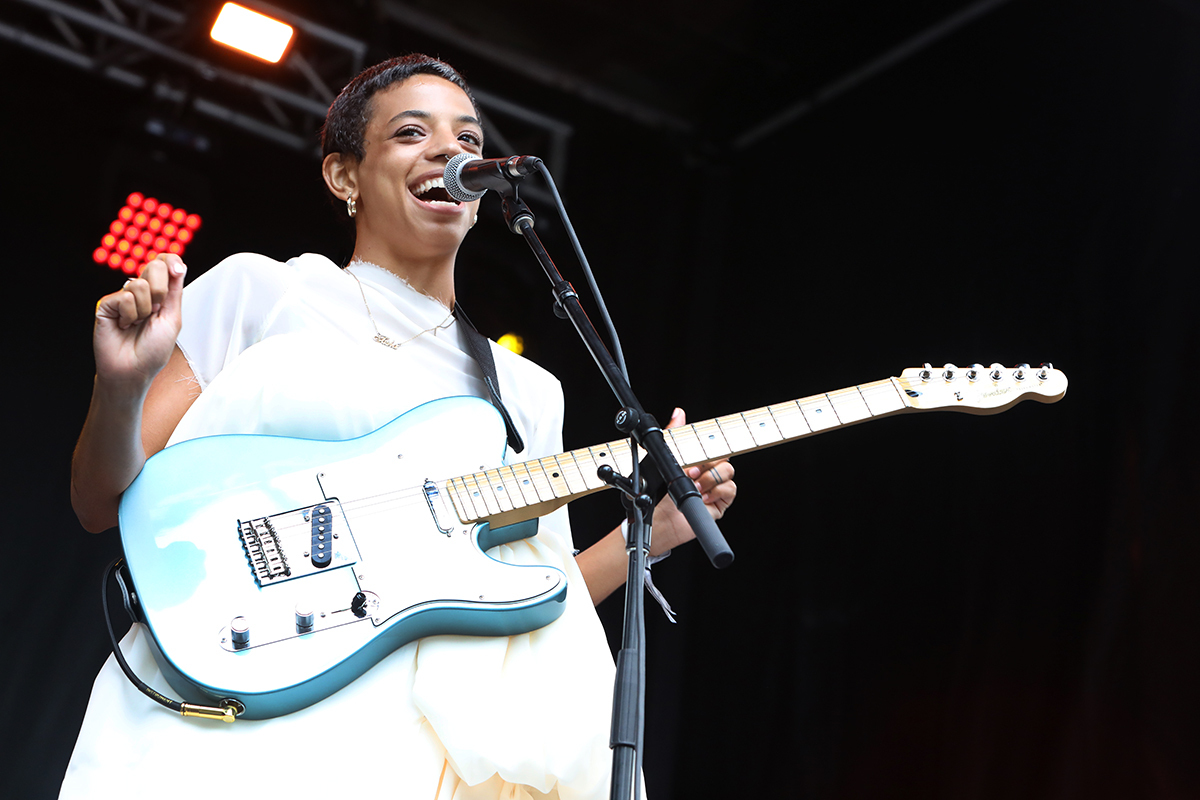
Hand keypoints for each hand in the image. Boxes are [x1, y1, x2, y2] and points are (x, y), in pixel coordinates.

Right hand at [93, 255, 185, 390]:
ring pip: (139, 285)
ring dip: (145, 310)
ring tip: (138, 324)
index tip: (178, 270)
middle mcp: (139, 292)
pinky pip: (125, 298)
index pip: (163, 264)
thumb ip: (175, 291)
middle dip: (161, 292)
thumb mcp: (172, 318)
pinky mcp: (106, 304)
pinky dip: (130, 315)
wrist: (133, 370)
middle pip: (153, 267)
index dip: (170, 261)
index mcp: (158, 293)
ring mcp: (122, 297)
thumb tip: (180, 265)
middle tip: (155, 313)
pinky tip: (124, 326)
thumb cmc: (153, 350)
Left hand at [647, 407, 736, 556]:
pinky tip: (703, 496)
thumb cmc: (657, 493)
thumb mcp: (662, 459)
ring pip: (728, 471)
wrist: (657, 520)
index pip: (711, 444)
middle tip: (692, 470)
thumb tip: (679, 413)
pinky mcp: (719, 503)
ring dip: (710, 477)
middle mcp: (706, 472)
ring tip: (694, 486)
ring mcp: (713, 487)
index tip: (710, 444)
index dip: (712, 442)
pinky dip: (717, 491)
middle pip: (723, 455)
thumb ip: (673, 434)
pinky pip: (730, 489)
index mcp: (694, 459)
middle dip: (708, 461)